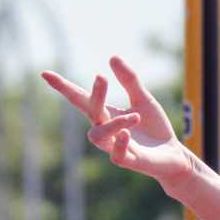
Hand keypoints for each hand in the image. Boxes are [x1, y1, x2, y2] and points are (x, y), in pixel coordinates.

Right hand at [42, 57, 197, 191]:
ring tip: (134, 116)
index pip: (80, 99)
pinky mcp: (130, 162)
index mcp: (106, 115)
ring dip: (113, 124)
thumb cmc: (154, 128)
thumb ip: (129, 81)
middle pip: (91, 113)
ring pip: (99, 137)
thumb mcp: (144, 100)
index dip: (63, 88)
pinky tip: (127, 133)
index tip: (45, 73)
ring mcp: (116, 147)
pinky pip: (116, 157)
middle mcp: (107, 131)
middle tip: (102, 77)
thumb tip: (112, 57)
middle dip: (94, 96)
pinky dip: (120, 144)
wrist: (174, 155)